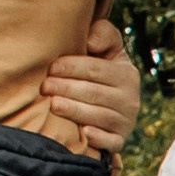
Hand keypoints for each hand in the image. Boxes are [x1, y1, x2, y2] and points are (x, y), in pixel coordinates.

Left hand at [41, 19, 140, 152]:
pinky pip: (111, 142)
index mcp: (126, 74)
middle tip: (44, 87)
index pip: (96, 69)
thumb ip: (103, 33)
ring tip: (52, 105)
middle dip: (66, 89)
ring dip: (74, 111)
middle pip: (94, 93)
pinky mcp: (119, 140)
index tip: (50, 67)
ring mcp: (126, 122)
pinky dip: (98, 138)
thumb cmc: (101, 71)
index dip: (71, 67)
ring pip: (99, 116)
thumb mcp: (108, 49)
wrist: (113, 105)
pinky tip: (83, 133)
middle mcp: (130, 99)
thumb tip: (91, 42)